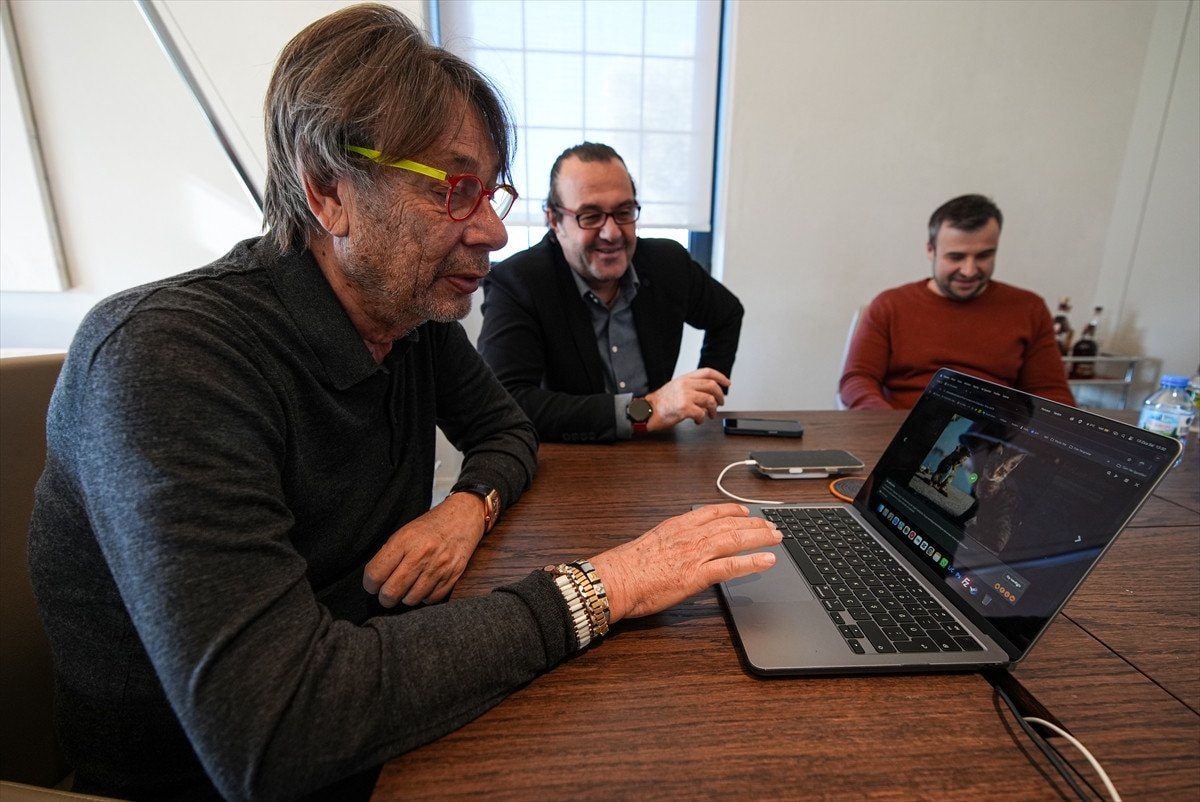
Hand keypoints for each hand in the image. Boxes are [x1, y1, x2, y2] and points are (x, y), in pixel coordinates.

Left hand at [362, 492, 484, 607]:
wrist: (463, 518)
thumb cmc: (429, 527)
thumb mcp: (404, 532)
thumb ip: (389, 555)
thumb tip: (375, 581)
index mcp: (404, 541)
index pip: (376, 573)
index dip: (369, 584)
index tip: (372, 585)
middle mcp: (421, 554)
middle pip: (392, 591)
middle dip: (385, 598)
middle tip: (386, 594)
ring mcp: (438, 567)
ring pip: (411, 599)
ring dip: (406, 597)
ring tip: (407, 588)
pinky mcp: (452, 576)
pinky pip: (431, 599)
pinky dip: (424, 597)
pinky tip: (423, 586)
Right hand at [588, 503, 778, 622]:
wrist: (616, 579)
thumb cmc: (626, 567)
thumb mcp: (651, 543)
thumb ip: (670, 542)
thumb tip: (677, 549)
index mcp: (677, 526)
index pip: (711, 512)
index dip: (732, 510)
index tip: (744, 510)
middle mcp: (690, 535)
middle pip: (730, 523)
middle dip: (754, 523)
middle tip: (771, 525)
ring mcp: (695, 554)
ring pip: (735, 539)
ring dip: (759, 537)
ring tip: (776, 537)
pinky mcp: (697, 575)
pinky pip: (731, 566)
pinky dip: (752, 562)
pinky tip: (767, 560)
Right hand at [644, 368, 730, 430]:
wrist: (647, 411)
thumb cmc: (660, 402)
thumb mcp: (675, 387)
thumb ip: (690, 386)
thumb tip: (706, 392)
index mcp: (684, 378)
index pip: (707, 372)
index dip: (720, 377)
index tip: (727, 383)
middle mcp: (686, 385)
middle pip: (712, 386)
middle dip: (720, 396)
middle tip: (720, 403)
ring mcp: (686, 396)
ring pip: (710, 400)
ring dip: (713, 410)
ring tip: (710, 415)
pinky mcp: (684, 408)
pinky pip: (702, 413)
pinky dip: (702, 419)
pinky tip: (698, 421)